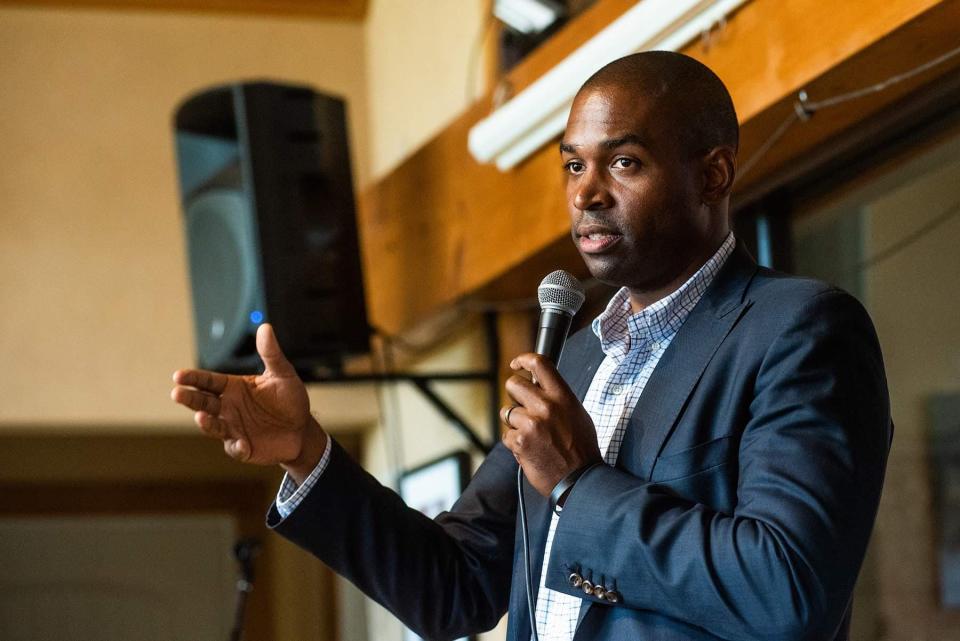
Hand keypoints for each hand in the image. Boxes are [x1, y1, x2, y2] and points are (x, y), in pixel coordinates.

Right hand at [170, 323, 326, 481]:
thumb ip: (271, 354)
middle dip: (189, 398)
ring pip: (213, 425)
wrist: (302, 429)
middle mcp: (228, 407)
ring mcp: (233, 428)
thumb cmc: (289, 399)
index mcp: (233, 387)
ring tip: (201, 417)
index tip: (178, 375)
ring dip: (206, 423)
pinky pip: (235, 448)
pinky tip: (242, 443)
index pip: (208, 381)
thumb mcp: (283, 374)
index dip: (193, 378)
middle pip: (203, 402)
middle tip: (176, 393)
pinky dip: (236, 446)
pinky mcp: (243, 448)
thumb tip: (265, 327)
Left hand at [500, 353, 601, 496]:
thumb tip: (540, 386)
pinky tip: (530, 450)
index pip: (539, 364)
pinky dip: (515, 443)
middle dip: (515, 396)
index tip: (516, 364)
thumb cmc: (581, 449)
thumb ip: (557, 398)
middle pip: (513, 384)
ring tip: (532, 437)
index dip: (523, 360)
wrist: (580, 480)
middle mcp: (545, 406)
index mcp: (562, 397)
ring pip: (507, 412)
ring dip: (515, 423)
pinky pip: (506, 435)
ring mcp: (530, 423)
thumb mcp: (577, 414)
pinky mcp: (519, 441)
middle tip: (524, 409)